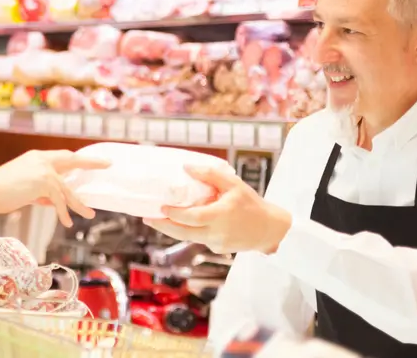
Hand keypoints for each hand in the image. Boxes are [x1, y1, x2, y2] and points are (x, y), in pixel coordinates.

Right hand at [0, 150, 109, 226]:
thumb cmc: (0, 192)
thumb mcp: (25, 191)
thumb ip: (40, 194)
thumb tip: (55, 203)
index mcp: (36, 158)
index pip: (61, 157)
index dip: (76, 160)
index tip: (88, 160)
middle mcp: (41, 160)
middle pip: (71, 160)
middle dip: (90, 163)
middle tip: (107, 164)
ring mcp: (43, 170)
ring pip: (67, 189)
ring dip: (79, 203)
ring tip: (89, 213)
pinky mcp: (43, 183)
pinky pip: (58, 201)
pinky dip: (63, 213)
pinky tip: (67, 222)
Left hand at [142, 165, 291, 253]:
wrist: (270, 230)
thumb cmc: (251, 203)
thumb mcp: (234, 184)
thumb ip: (210, 174)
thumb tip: (185, 167)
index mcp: (221, 215)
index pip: (192, 217)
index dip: (175, 214)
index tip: (161, 207)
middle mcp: (218, 232)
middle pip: (184, 233)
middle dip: (163, 227)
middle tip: (147, 218)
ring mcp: (217, 244)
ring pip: (189, 238)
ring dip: (172, 230)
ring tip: (157, 219)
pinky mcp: (218, 249)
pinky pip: (199, 239)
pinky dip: (190, 231)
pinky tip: (185, 223)